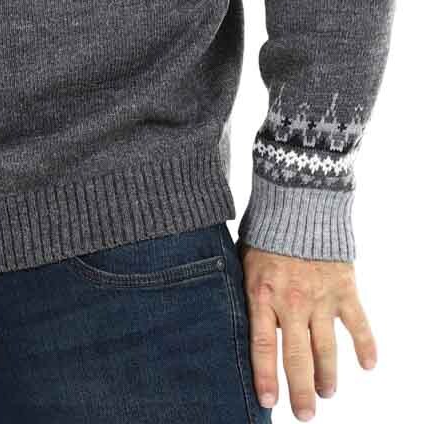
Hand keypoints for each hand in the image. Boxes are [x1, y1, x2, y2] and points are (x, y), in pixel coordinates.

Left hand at [239, 242, 376, 420]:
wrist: (298, 198)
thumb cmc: (265, 228)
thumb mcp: (243, 258)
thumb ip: (245, 289)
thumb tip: (233, 312)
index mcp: (262, 294)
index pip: (262, 345)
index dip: (265, 376)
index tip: (267, 401)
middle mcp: (292, 301)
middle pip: (297, 357)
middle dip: (301, 390)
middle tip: (305, 414)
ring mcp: (321, 296)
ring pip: (326, 348)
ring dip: (327, 374)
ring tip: (326, 392)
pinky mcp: (345, 286)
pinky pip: (358, 324)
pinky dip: (365, 345)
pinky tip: (367, 365)